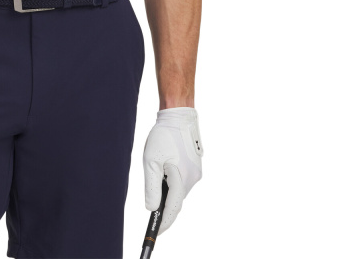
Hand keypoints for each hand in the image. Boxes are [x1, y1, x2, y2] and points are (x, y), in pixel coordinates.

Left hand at [142, 106, 202, 232]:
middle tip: (152, 215)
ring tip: (156, 180)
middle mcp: (193, 179)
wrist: (179, 117)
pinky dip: (173, 183)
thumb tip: (151, 208)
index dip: (164, 222)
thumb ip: (152, 187)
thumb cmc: (163, 136)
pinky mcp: (194, 167)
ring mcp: (195, 172)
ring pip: (179, 191)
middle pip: (177, 201)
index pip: (173, 208)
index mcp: (182, 179)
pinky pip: (182, 181)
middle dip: (165, 207)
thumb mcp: (151, 161)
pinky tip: (164, 173)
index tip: (156, 232)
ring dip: (168, 192)